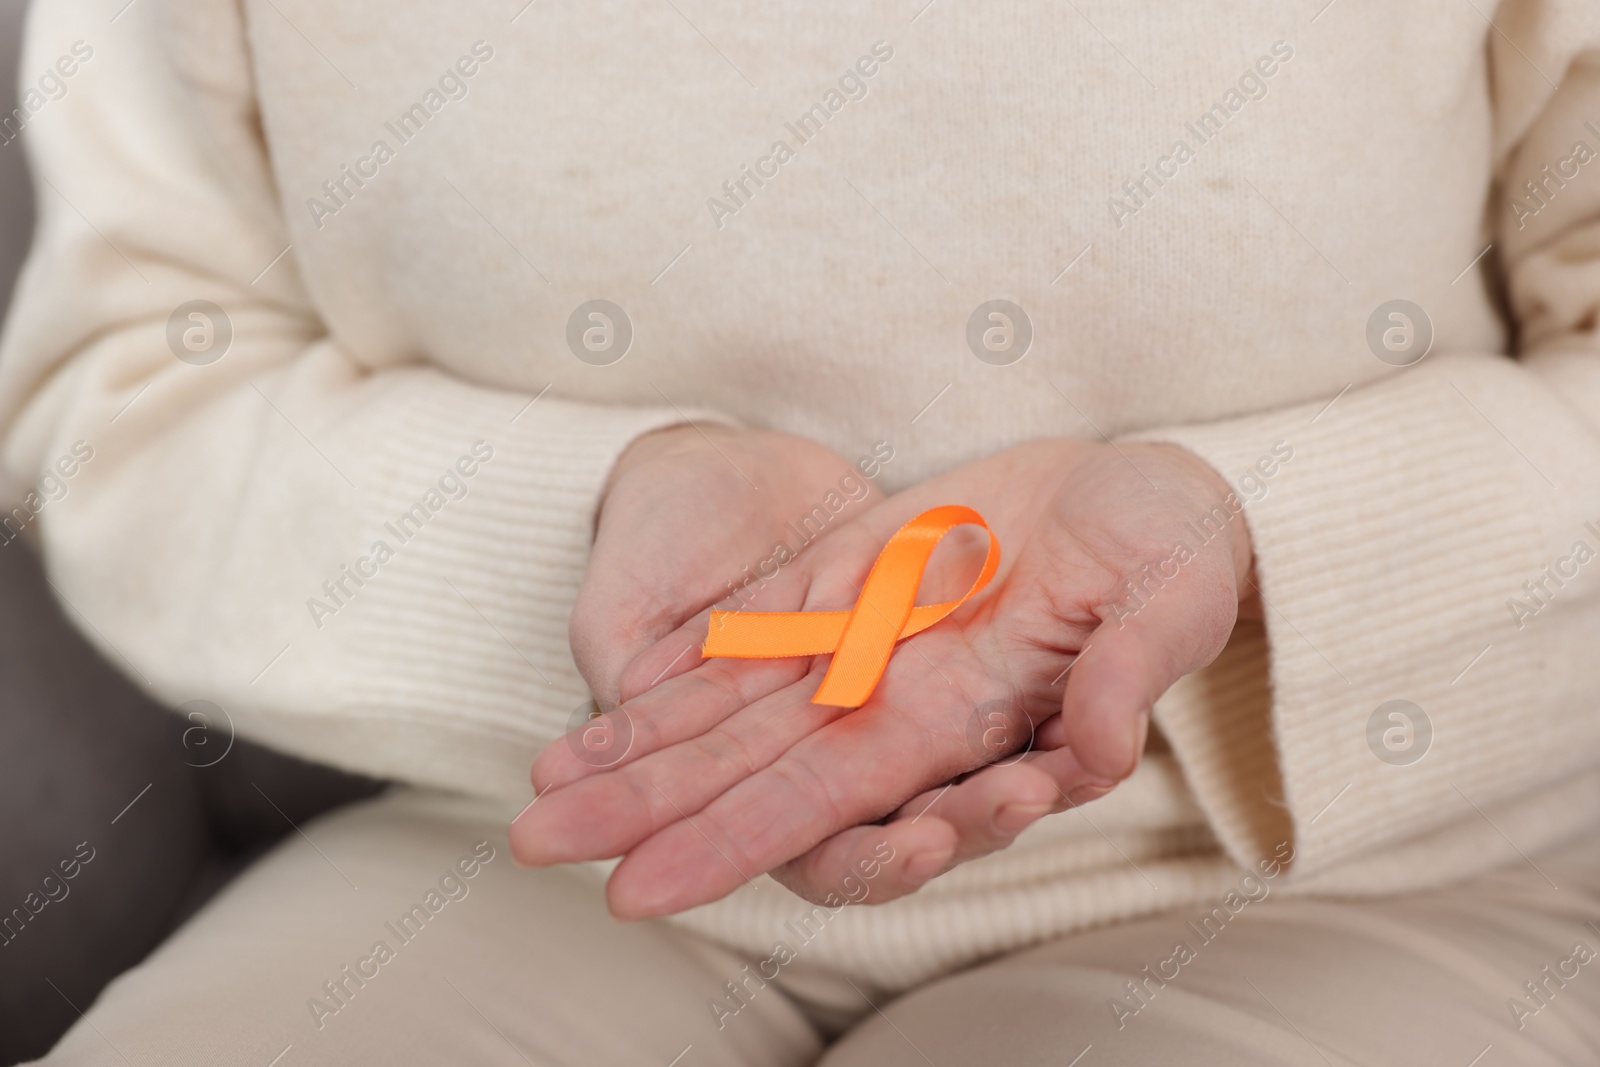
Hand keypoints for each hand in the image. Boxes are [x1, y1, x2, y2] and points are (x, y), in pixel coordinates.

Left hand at [515, 440, 1253, 916]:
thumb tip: (1090, 749)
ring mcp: (862, 649)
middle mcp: (893, 704)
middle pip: (745, 772)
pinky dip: (673, 682)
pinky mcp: (847, 590)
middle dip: (643, 814)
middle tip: (534, 849)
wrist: (1144, 500)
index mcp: (965, 720)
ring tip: (538, 791)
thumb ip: (1129, 669)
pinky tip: (604, 717)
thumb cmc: (1177, 552)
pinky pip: (747, 645)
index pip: (827, 799)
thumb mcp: (1173, 596)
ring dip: (634, 755)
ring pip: (728, 715)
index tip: (640, 890)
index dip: (731, 842)